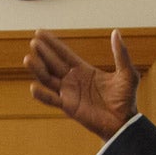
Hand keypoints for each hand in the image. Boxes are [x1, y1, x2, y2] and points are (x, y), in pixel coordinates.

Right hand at [25, 28, 140, 141]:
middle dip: (43, 52)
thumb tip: (115, 32)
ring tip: (28, 58)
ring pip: (48, 79)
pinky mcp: (68, 107)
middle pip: (53, 63)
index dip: (52, 44)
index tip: (40, 32)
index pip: (64, 54)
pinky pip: (51, 100)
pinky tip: (33, 87)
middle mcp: (72, 80)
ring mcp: (68, 93)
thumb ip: (121, 53)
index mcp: (84, 70)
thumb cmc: (126, 99)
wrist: (124, 122)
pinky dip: (42, 95)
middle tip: (34, 41)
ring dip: (38, 69)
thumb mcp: (127, 73)